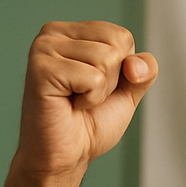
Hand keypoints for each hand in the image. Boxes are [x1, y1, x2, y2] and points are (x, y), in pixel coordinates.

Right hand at [14, 21, 157, 176]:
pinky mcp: (41, 68)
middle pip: (116, 45)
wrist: (66, 154)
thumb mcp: (127, 91)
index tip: (97, 86)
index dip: (123, 69)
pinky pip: (94, 78)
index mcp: (71, 32)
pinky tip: (68, 104)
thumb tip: (137, 63)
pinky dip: (90, 99)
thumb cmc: (90, 123)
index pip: (122, 35)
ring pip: (106, 59)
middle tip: (85, 96)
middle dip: (112, 80)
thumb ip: (143, 70)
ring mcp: (43, 48)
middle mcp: (53, 33)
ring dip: (100, 91)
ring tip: (76, 100)